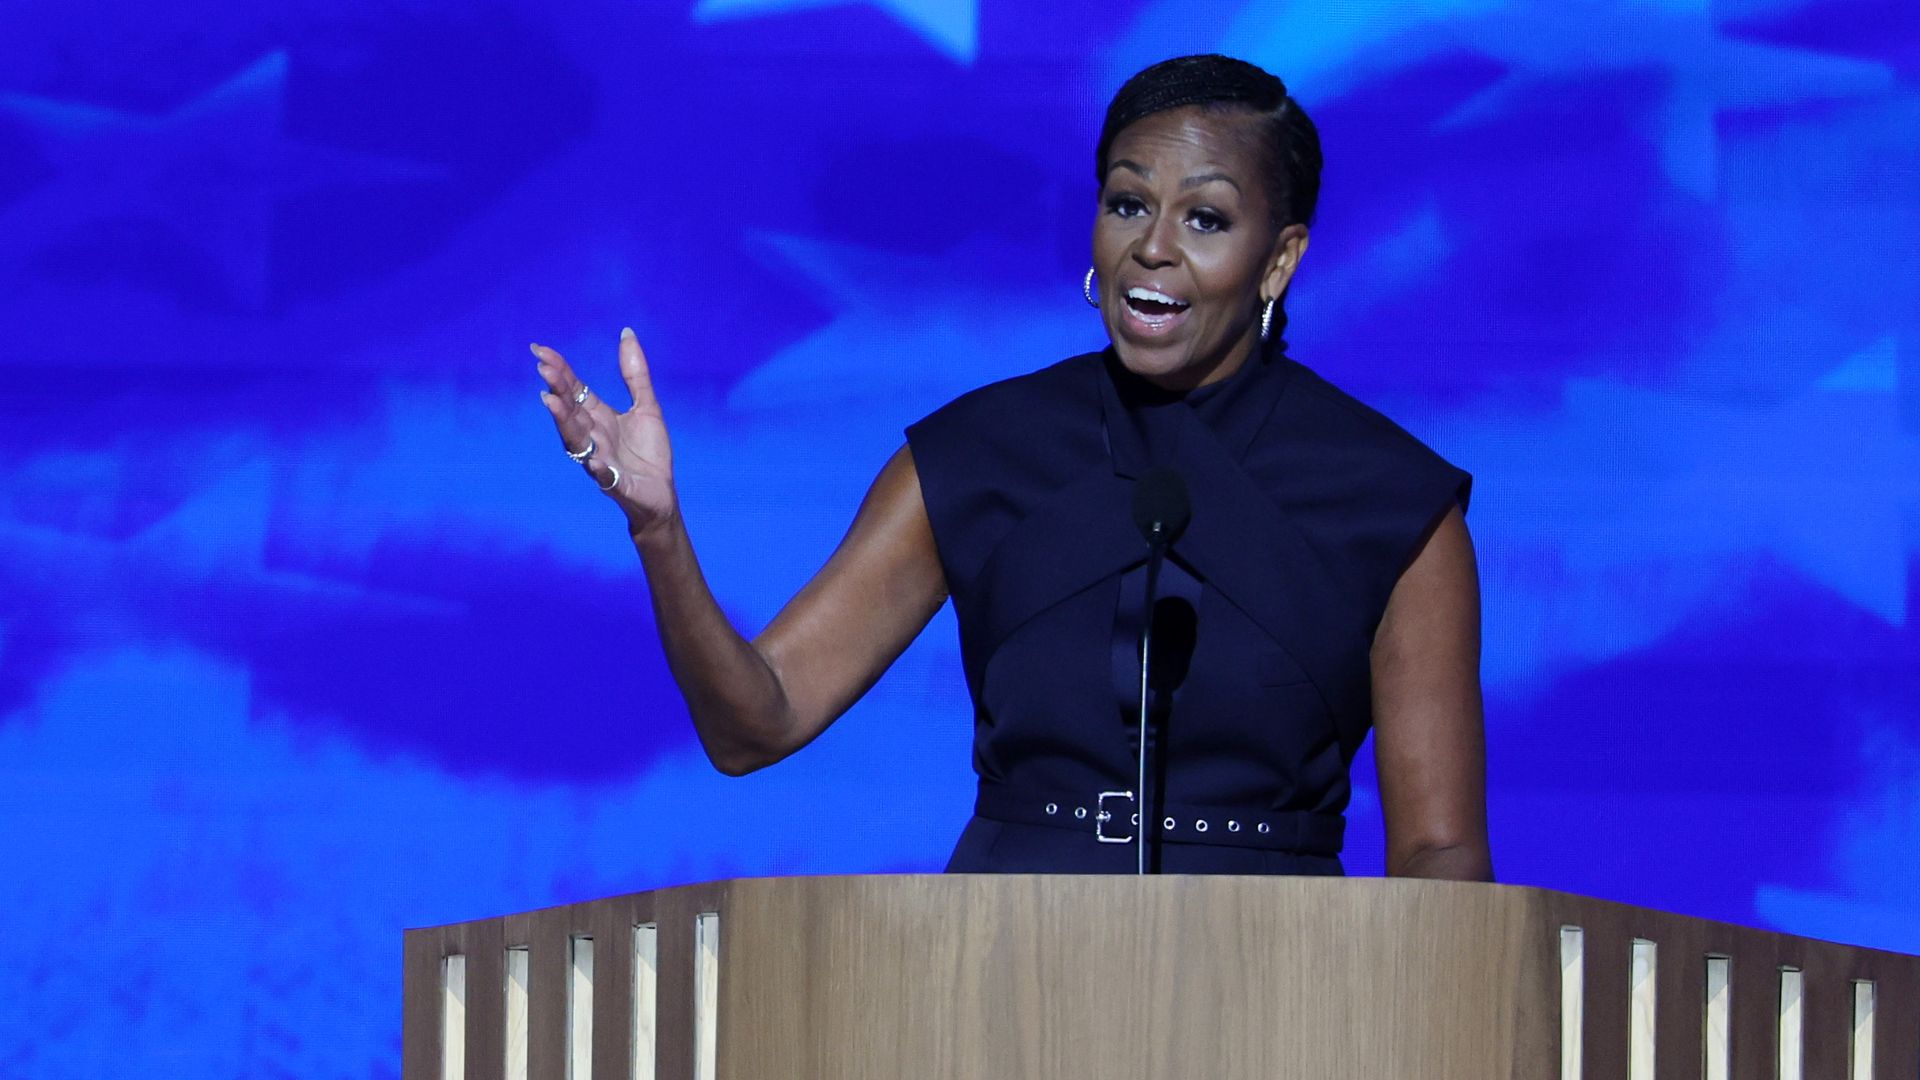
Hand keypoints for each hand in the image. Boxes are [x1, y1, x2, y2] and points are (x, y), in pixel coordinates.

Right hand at [533, 328, 677, 540]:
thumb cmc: (649, 452)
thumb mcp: (646, 406)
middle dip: (557, 388)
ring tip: (552, 402)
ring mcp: (599, 459)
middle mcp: (592, 435)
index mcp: (598, 416)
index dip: (559, 370)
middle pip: (570, 409)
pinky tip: (595, 461)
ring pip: (576, 439)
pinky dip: (598, 468)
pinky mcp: (614, 482)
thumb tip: (626, 333)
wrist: (661, 494)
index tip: (540, 349)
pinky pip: (603, 475)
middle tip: (544, 367)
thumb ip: (635, 374)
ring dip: (563, 420)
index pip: (574, 389)